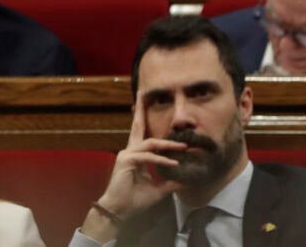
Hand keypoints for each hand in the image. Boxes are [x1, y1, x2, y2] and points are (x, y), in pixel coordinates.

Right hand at [80, 95, 185, 241]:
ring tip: (184, 146)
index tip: (146, 105)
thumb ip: (170, 182)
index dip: (144, 120)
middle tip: (142, 93)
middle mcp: (130, 151)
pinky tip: (173, 164)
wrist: (120, 212)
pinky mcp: (126, 161)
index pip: (141, 133)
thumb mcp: (158, 190)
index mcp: (136, 155)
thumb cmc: (135, 200)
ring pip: (150, 142)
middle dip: (141, 109)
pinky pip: (148, 156)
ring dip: (168, 144)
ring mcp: (126, 154)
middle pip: (137, 126)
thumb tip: (185, 180)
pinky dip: (161, 159)